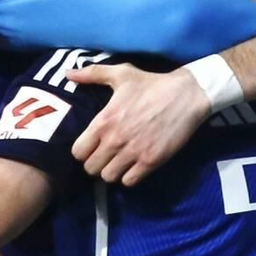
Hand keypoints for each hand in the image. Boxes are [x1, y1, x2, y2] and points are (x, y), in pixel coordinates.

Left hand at [69, 61, 209, 183]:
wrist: (186, 95)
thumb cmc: (152, 84)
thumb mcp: (121, 74)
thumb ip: (92, 74)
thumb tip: (69, 74)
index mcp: (104, 121)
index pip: (78, 152)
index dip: (82, 151)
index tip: (91, 147)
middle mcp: (115, 140)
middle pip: (91, 168)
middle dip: (96, 163)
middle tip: (105, 156)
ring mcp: (133, 153)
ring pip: (109, 177)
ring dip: (112, 171)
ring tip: (118, 162)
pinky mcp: (151, 161)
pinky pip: (130, 181)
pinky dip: (129, 177)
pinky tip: (133, 166)